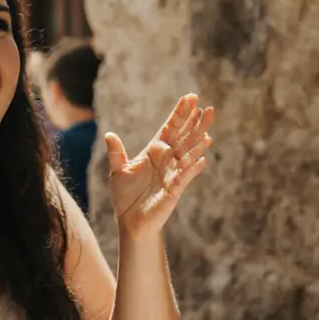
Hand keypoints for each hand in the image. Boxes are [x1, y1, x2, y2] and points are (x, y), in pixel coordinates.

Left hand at [105, 94, 214, 239]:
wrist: (130, 222)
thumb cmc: (126, 197)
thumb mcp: (118, 171)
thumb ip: (116, 153)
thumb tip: (109, 134)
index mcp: (155, 151)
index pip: (170, 128)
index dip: (180, 114)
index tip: (190, 97)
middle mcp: (167, 160)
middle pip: (184, 138)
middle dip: (195, 124)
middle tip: (208, 108)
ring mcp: (173, 174)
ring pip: (188, 155)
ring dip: (198, 144)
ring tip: (209, 131)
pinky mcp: (174, 190)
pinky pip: (184, 178)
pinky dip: (192, 169)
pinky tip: (202, 160)